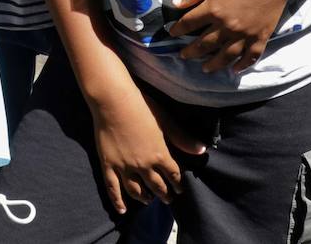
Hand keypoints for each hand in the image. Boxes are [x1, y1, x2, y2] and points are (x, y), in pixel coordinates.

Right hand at [91, 78, 205, 209]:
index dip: (178, 184)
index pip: (173, 175)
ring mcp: (125, 167)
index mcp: (160, 155)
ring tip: (149, 200)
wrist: (113, 100)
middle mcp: (143, 165)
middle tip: (168, 199)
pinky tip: (122, 210)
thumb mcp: (165, 121)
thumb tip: (202, 150)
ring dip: (145, 198)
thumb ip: (182, 138)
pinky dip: (117, 201)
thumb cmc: (141, 107)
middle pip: (157, 186)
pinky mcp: (109, 165)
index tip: (180, 189)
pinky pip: (112, 188)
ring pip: (136, 190)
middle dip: (164, 194)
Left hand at [169, 0, 295, 73]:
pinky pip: (250, 56)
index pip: (190, 23)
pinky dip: (243, 65)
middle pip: (205, 43)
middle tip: (183, 56)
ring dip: (214, 64)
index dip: (178, 28)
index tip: (172, 33)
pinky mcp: (261, 36)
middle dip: (192, 51)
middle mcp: (227, 26)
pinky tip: (235, 70)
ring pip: (226, 55)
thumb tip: (176, 3)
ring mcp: (245, 34)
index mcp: (214, 9)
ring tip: (205, 69)